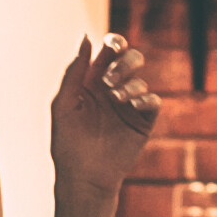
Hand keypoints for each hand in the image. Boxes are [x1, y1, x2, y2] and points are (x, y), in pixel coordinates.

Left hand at [49, 32, 157, 196]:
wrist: (84, 178)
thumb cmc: (68, 143)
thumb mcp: (63, 105)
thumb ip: (73, 72)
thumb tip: (86, 38)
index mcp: (92, 81)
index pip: (108, 53)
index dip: (114, 43)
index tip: (114, 46)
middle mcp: (112, 90)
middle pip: (130, 60)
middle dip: (124, 63)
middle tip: (109, 80)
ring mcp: (129, 106)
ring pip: (141, 81)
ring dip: (130, 85)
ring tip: (117, 98)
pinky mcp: (143, 123)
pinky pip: (153, 102)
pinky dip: (146, 100)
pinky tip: (134, 106)